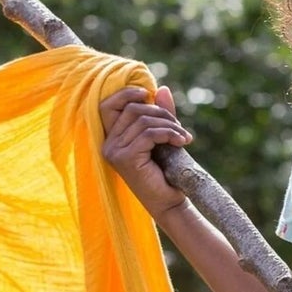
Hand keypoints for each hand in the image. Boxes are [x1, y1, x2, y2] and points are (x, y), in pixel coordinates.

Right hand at [100, 84, 192, 218]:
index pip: (108, 106)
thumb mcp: (162, 138)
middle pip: (132, 109)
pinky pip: (150, 134)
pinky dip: (169, 134)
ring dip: (169, 125)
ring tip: (183, 138)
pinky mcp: (126, 159)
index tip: (148, 94)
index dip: (126, 94)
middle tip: (179, 127)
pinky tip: (182, 142)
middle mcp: (108, 145)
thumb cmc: (166, 172)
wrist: (170, 203)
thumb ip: (159, 114)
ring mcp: (115, 152)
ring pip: (143, 121)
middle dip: (160, 112)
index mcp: (112, 139)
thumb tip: (161, 88)